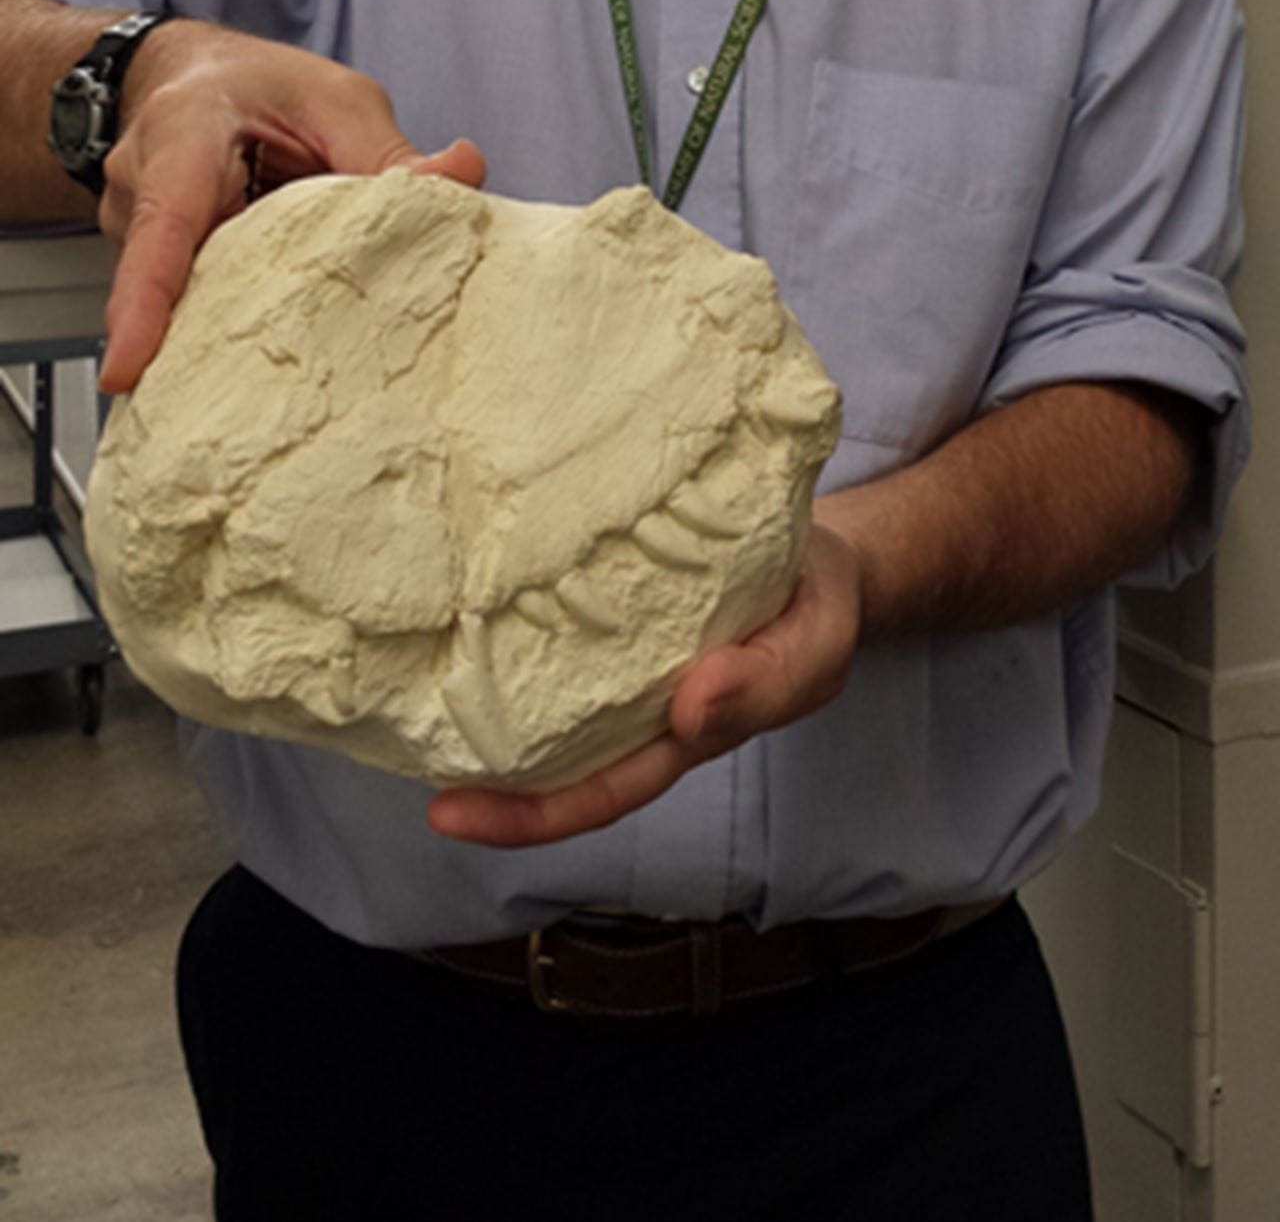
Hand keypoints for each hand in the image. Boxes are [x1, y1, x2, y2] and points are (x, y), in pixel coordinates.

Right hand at [97, 20, 483, 391]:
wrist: (186, 80)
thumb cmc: (250, 85)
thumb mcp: (333, 98)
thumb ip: (390, 149)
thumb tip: (463, 173)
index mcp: (179, 143)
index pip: (161, 232)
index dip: (143, 306)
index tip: (127, 370)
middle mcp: (140, 198)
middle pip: (181, 288)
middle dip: (236, 333)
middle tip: (308, 360)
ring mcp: (137, 241)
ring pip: (195, 303)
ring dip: (252, 321)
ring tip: (310, 320)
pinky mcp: (158, 272)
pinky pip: (202, 303)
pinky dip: (249, 315)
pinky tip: (287, 321)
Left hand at [426, 514, 862, 848]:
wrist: (818, 545)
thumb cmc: (815, 602)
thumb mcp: (815, 645)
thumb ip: (767, 685)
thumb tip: (689, 712)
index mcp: (686, 730)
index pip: (603, 789)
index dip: (532, 815)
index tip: (451, 815)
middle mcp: (643, 708)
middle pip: (562, 768)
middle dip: (494, 792)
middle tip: (423, 800)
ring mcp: (625, 661)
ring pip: (550, 711)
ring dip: (484, 718)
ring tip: (409, 711)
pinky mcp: (612, 604)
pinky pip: (556, 634)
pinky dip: (508, 639)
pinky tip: (460, 618)